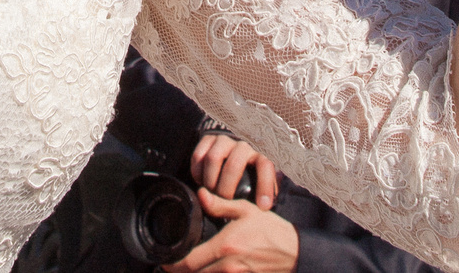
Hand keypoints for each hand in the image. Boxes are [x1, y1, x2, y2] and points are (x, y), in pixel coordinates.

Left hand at [165, 192, 297, 272]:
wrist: (294, 252)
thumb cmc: (271, 230)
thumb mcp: (246, 210)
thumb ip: (220, 205)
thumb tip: (200, 195)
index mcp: (225, 246)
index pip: (189, 261)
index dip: (172, 264)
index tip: (164, 260)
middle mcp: (227, 266)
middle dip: (179, 271)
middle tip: (170, 265)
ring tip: (186, 267)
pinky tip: (205, 270)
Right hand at [191, 135, 278, 209]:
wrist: (228, 150)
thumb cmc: (246, 175)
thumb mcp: (256, 183)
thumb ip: (258, 194)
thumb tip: (262, 209)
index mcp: (259, 155)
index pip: (265, 166)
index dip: (265, 186)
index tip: (263, 206)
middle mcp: (243, 145)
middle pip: (233, 165)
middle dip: (226, 188)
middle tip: (224, 202)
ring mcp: (224, 140)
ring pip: (213, 158)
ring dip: (210, 181)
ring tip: (211, 194)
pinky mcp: (208, 139)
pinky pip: (198, 156)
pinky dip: (197, 173)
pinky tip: (201, 183)